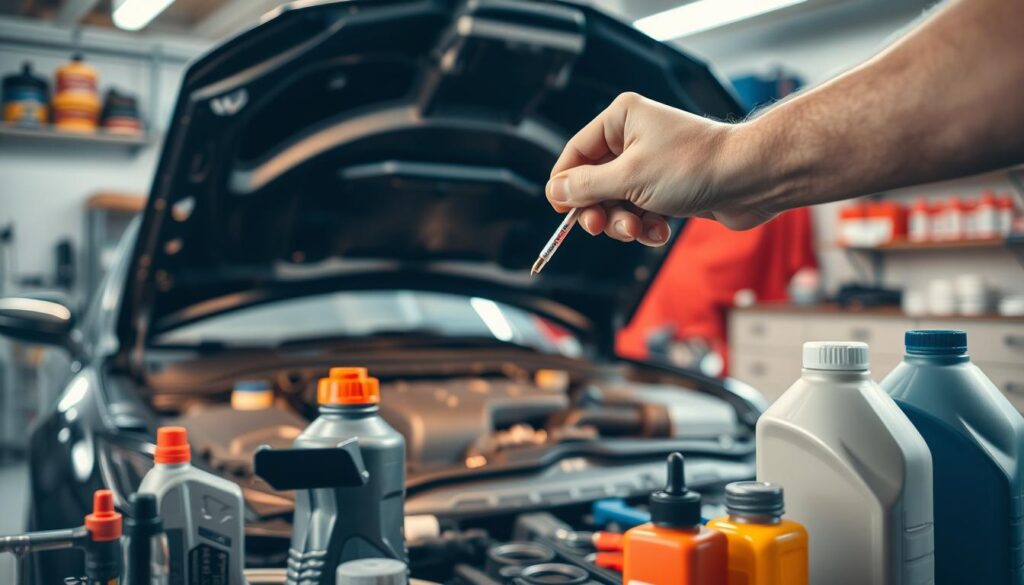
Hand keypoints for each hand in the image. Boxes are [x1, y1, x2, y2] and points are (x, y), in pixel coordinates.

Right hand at [545, 92, 775, 244]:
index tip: (562, 212)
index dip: (566, 184)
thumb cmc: (693, 167)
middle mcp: (634, 137)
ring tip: (639, 230)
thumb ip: (587, 186)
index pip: (576, 152)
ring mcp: (652, 164)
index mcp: (621, 119)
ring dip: (624, 223)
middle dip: (599, 209)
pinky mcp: (668, 188)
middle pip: (594, 182)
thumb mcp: (629, 178)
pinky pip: (641, 212)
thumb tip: (555, 190)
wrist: (750, 179)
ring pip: (617, 202)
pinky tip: (659, 232)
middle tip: (600, 227)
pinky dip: (646, 226)